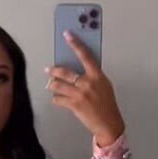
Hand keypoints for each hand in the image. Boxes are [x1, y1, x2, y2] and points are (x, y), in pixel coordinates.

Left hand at [45, 30, 125, 144]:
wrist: (108, 123)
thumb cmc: (107, 104)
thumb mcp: (104, 85)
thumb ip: (93, 76)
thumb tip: (81, 69)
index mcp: (97, 75)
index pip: (85, 55)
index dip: (75, 44)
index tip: (67, 35)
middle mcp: (88, 83)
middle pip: (66, 72)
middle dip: (54, 70)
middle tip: (48, 69)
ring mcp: (80, 94)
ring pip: (59, 86)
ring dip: (52, 85)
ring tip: (50, 84)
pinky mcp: (75, 105)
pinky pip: (59, 99)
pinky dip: (56, 99)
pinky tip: (56, 99)